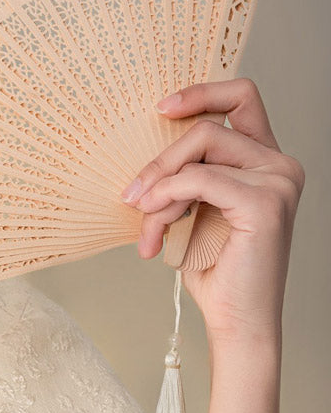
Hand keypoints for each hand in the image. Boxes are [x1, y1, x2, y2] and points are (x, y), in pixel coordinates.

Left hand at [121, 78, 304, 346]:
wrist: (236, 320)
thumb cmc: (214, 270)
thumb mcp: (193, 210)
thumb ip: (185, 176)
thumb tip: (146, 154)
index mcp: (267, 161)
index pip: (242, 97)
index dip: (202, 92)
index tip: (161, 109)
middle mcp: (281, 165)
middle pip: (208, 127)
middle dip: (161, 161)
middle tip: (132, 197)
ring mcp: (279, 182)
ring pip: (200, 151)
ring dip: (160, 187)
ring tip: (146, 225)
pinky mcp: (266, 203)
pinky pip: (200, 180)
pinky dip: (169, 197)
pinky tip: (154, 224)